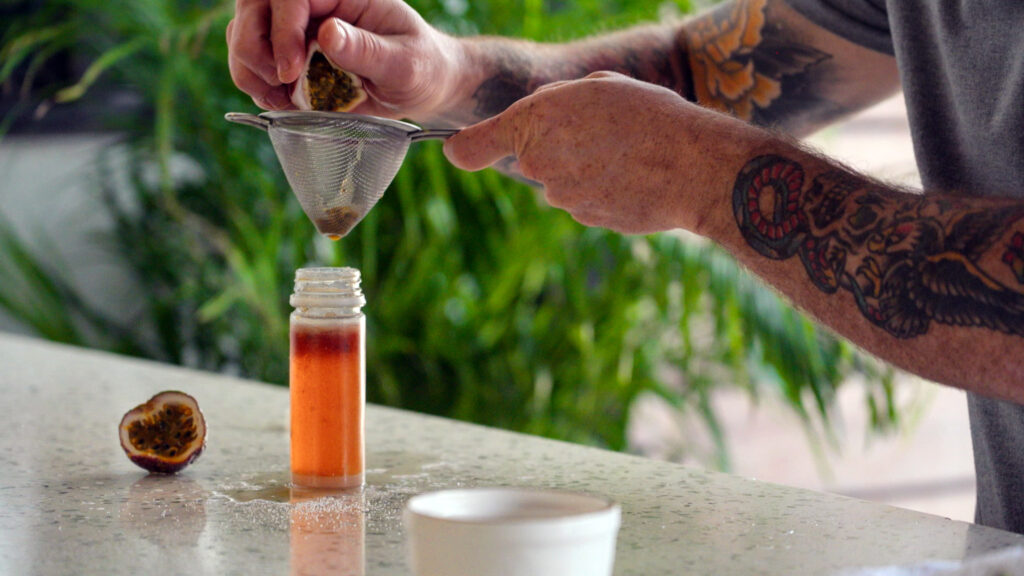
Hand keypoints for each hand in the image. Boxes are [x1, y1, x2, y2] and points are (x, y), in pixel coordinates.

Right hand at [226, 0, 462, 119]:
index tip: (291, 70)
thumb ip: (367, 49)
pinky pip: (252, 62)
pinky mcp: (290, 54)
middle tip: (279, 85)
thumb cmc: (422, 67)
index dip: (282, 28)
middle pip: (255, 7)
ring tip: (281, 99)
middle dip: (254, 48)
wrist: (422, 85)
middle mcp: (315, 4)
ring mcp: (298, 28)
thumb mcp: (405, 62)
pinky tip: (282, 103)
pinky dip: (256, 85)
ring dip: (250, 69)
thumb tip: (327, 33)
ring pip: (244, 33)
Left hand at [443, 72, 749, 234]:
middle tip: (604, 133)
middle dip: (559, 148)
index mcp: (535, 120)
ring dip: (585, 170)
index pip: (475, 144)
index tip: (453, 150)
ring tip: (627, 154)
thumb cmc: (650, 115)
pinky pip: (586, 201)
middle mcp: (538, 162)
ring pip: (562, 181)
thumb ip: (557, 104)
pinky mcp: (585, 218)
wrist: (692, 166)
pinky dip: (604, 191)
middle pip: (533, 158)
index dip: (462, 148)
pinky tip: (633, 178)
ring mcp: (561, 196)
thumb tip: (545, 122)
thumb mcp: (598, 88)